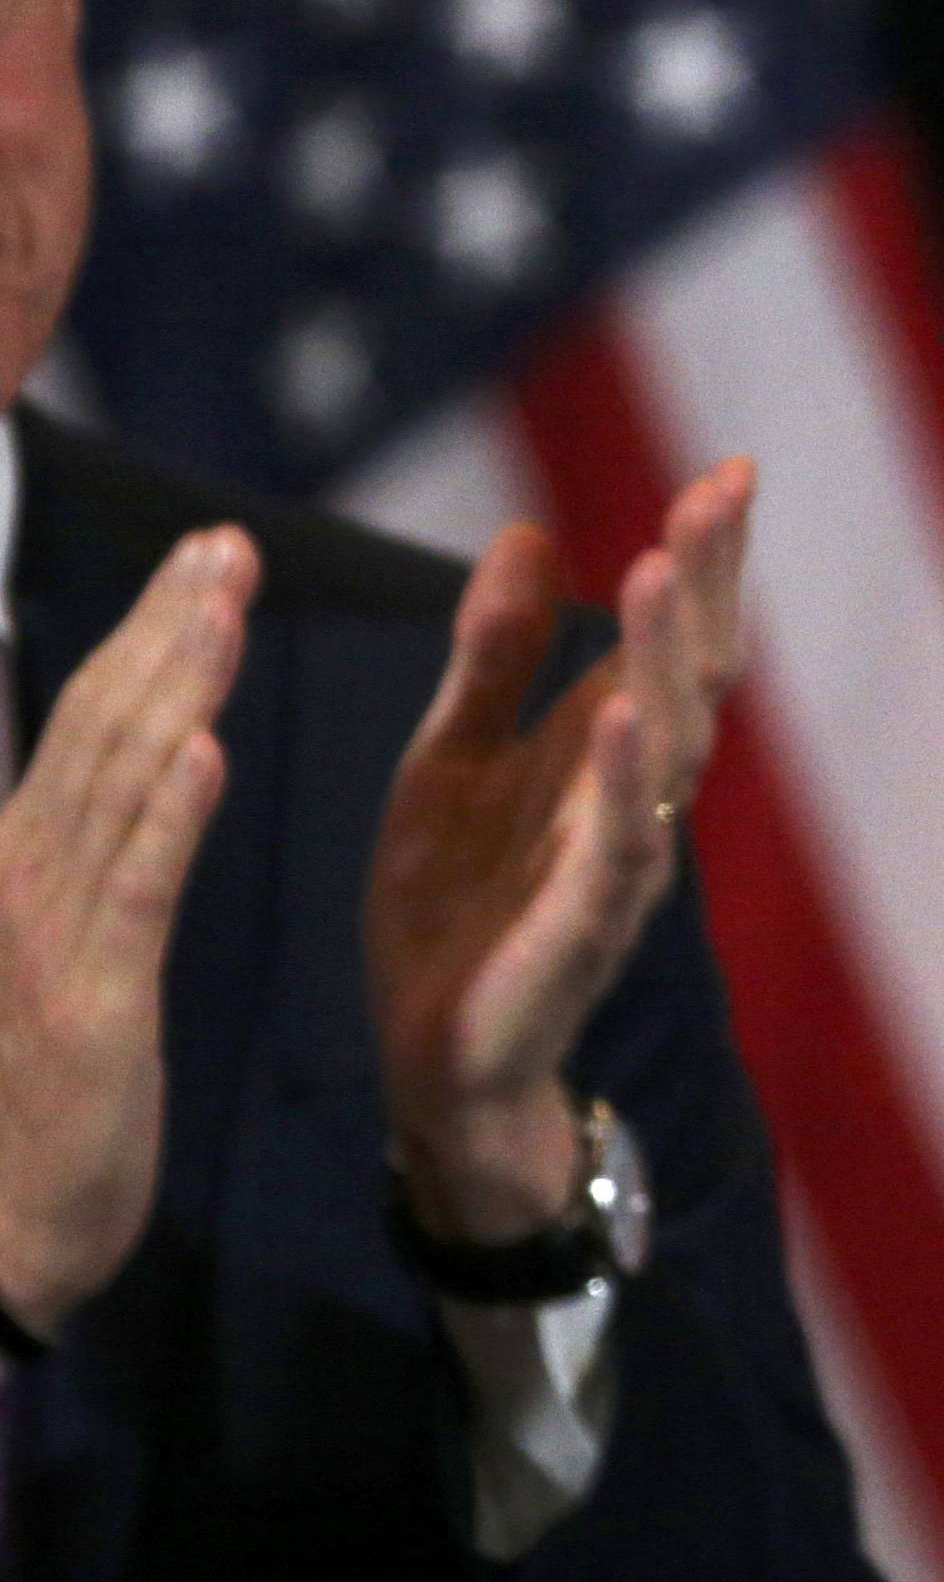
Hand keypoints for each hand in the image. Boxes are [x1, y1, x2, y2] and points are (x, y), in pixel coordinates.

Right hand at [0, 526, 258, 1337]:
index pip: (87, 717)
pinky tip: (205, 750)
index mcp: (18, 853)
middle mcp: (20, 873)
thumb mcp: (48, 946)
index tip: (209, 555)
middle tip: (232, 544)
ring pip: (120, 784)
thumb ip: (81, 846)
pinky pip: (134, 892)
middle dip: (170, 625)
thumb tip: (129, 760)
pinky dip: (168, 817)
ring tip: (224, 603)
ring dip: (175, 685)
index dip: (149, 628)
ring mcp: (46, 934)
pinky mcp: (86, 1004)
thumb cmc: (22, 1090)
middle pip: (102, 724)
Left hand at [367, 457, 754, 1242]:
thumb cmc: (458, 908)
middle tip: (712, 495)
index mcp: (608, 750)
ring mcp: (616, 865)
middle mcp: (635, 797)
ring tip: (656, 567)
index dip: (708, 561)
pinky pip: (613, 850)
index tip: (730, 471)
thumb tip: (530, 530)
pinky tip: (617, 714)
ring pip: (667, 749)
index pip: (677, 640)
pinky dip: (620, 781)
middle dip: (704, 585)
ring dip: (665, 657)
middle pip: (693, 677)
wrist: (432, 1065)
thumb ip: (491, 656)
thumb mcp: (453, 755)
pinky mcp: (575, 933)